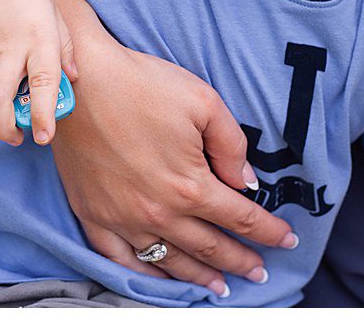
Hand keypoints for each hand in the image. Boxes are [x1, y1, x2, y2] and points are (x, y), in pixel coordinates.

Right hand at [0, 0, 75, 147]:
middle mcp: (9, 47)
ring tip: (7, 117)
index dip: (44, 115)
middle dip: (6, 129)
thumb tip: (72, 78)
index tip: (45, 137)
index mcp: (37, 36)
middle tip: (20, 136)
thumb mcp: (51, 6)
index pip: (43, 82)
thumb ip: (64, 45)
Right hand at [48, 31, 294, 295]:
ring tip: (220, 286)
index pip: (241, 218)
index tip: (286, 239)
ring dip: (201, 276)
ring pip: (172, 261)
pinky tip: (160, 275)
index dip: (268, 231)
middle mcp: (160, 211)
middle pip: (211, 247)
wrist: (76, 76)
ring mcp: (124, 218)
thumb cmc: (139, 82)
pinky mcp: (93, 214)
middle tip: (260, 271)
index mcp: (190, 185)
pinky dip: (146, 274)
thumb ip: (232, 144)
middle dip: (241, 260)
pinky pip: (123, 259)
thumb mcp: (201, 99)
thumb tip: (245, 182)